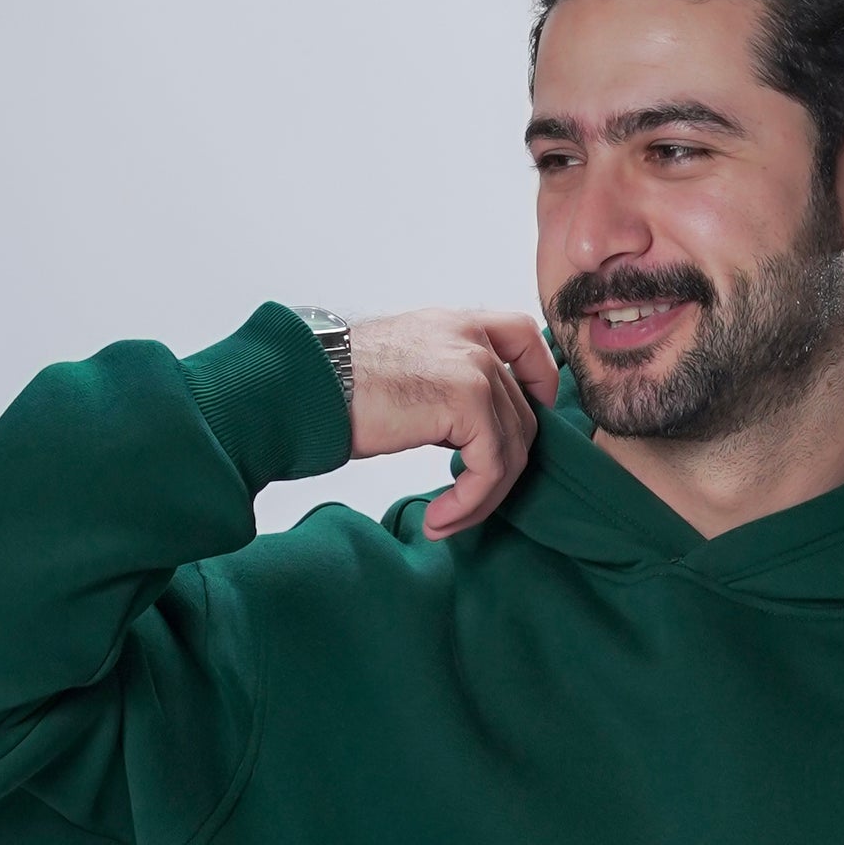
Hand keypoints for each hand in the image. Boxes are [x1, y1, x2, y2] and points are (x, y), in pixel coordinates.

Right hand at [345, 309, 559, 537]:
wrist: (303, 387)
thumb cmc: (333, 387)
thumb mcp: (404, 371)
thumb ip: (445, 384)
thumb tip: (468, 431)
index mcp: (456, 325)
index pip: (525, 338)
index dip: (540, 384)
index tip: (525, 423)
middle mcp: (471, 337)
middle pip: (522, 413)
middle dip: (500, 469)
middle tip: (465, 504)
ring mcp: (474, 367)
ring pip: (511, 448)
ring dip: (482, 497)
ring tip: (446, 520)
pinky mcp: (468, 401)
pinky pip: (491, 466)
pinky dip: (472, 502)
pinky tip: (440, 517)